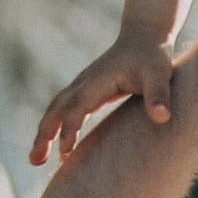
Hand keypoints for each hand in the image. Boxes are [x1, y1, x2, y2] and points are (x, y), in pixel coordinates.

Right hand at [32, 27, 178, 168]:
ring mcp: (82, 86)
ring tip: (36, 161)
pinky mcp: (86, 92)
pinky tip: (60, 150)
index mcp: (98, 80)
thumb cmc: (153, 56)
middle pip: (56, 108)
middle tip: (34, 161)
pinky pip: (65, 112)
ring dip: (44, 134)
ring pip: (55, 110)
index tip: (66, 152)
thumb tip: (162, 117)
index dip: (70, 128)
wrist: (143, 36)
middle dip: (44, 134)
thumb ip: (159, 95)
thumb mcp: (159, 74)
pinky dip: (56, 129)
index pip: (78, 106)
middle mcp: (84, 82)